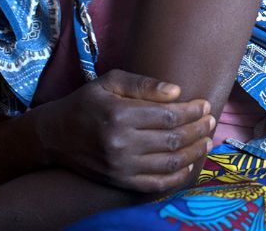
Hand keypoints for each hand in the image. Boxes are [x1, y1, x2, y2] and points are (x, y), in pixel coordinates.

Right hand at [36, 69, 214, 193]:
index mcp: (120, 114)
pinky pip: (154, 184)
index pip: (169, 115)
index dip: (193, 111)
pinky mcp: (118, 181)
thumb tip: (177, 92)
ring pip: (169, 162)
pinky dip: (176, 178)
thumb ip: (143, 84)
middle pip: (174, 139)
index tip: (205, 105)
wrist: (53, 136)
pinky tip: (188, 166)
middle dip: (198, 129)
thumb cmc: (86, 103)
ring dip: (194, 152)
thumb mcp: (110, 81)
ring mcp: (120, 166)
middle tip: (211, 121)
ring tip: (207, 141)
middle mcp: (121, 143)